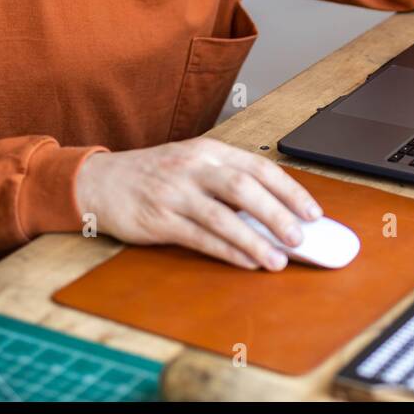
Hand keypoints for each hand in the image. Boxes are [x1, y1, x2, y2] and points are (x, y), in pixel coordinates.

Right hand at [74, 138, 323, 270]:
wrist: (99, 180)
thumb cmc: (155, 174)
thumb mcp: (193, 165)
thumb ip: (229, 182)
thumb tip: (275, 213)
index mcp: (209, 150)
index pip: (259, 167)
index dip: (290, 190)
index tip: (313, 212)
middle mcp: (194, 167)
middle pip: (245, 189)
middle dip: (278, 215)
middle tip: (301, 238)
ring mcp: (175, 192)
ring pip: (223, 216)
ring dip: (256, 240)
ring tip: (279, 259)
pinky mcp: (158, 219)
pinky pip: (200, 237)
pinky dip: (228, 251)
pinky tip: (247, 262)